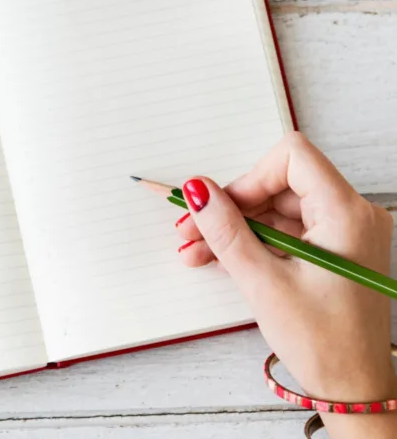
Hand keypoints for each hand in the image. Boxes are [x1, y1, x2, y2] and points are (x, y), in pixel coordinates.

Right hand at [176, 132, 395, 437]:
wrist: (353, 388)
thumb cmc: (325, 343)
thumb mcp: (263, 282)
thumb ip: (227, 230)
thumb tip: (199, 191)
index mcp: (346, 214)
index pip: (292, 158)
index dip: (249, 177)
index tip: (219, 205)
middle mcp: (352, 216)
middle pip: (280, 185)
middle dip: (233, 207)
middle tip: (192, 229)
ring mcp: (345, 233)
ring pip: (278, 210)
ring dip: (237, 227)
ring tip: (198, 250)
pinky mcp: (334, 251)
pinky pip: (287, 231)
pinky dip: (255, 242)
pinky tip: (222, 258)